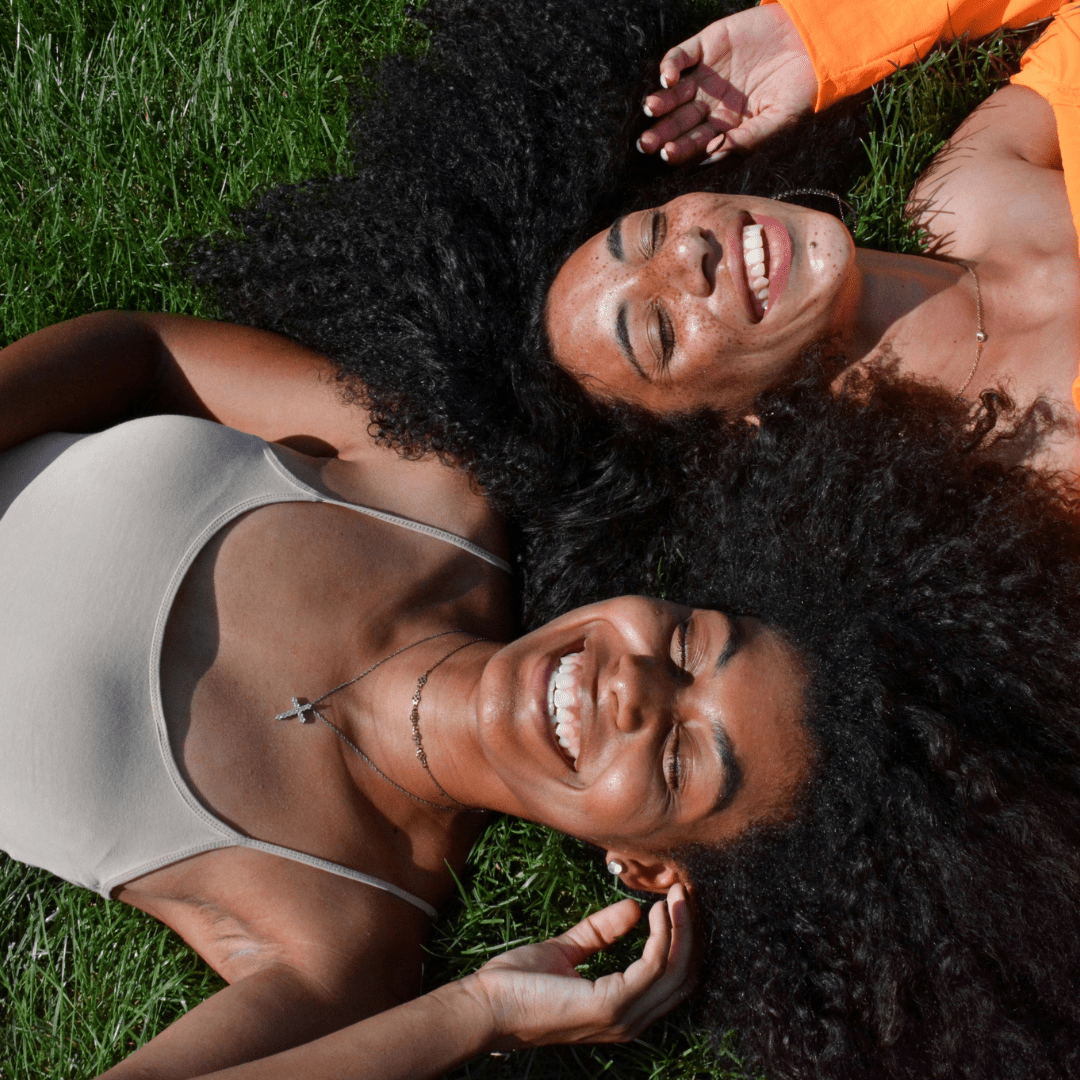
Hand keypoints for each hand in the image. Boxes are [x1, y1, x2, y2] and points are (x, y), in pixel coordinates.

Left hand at [464, 883, 693, 1049]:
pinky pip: (652, 967)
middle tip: (685, 893)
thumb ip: (600, 933)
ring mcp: (622, 1017)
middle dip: (690, 933)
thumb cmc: (516, 984)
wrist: (485, 1005)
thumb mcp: (566, 950)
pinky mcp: (610, 1005)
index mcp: (622, 1011)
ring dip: (682, 929)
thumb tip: (633, 909)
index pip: (672, 981)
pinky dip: (662, 937)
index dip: (682, 941)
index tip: (677, 901)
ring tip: (677, 896)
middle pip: (684, 978)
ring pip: (676, 972)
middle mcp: (630, 1021)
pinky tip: (656, 912)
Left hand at [638, 5, 817, 165]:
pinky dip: (670, 66)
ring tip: (652, 110)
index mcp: (725, 126)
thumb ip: (749, 138)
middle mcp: (711, 103)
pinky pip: (681, 57)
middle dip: (662, 133)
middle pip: (679, 122)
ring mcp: (706, 75)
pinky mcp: (706, 45)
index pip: (695, 143)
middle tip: (646, 143)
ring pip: (674, 93)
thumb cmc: (801, 88)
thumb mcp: (780, 119)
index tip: (668, 155)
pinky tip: (668, 78)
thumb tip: (715, 154)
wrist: (813, 42)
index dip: (680, 149)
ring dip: (660, 102)